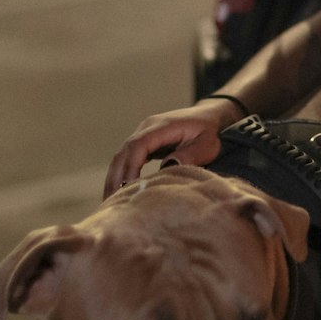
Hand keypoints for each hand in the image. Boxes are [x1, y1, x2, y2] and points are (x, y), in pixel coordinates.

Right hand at [103, 97, 240, 196]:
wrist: (210, 116)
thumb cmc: (210, 132)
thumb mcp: (207, 144)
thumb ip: (189, 155)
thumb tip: (166, 167)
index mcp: (161, 126)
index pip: (138, 145)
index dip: (131, 167)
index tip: (129, 188)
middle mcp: (147, 128)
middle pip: (123, 152)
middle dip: (116, 178)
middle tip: (112, 203)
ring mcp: (143, 134)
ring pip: (121, 156)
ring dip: (115, 178)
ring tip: (110, 203)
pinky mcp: (144, 143)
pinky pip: (127, 159)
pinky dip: (121, 175)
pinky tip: (119, 193)